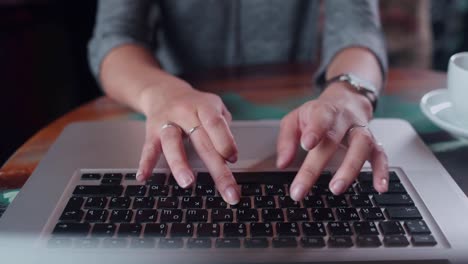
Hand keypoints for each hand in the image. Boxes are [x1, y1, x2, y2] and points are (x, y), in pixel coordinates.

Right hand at [136, 80, 239, 203]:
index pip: (216, 124)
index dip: (225, 141)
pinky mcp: (151, 132)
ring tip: (187, 183)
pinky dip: (146, 163)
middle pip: (202, 142)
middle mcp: (185, 113)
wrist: (164, 91)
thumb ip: (223, 129)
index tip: (233, 159)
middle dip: (217, 170)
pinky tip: (144, 177)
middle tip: (229, 193)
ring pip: (173, 143)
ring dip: (180, 163)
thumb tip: (230, 156)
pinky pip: (148, 148)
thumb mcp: (214, 108)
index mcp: (204, 106)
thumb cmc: (195, 105)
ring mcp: (167, 122)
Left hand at [276, 83, 388, 200]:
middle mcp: (345, 120)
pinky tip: (379, 187)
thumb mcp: (296, 118)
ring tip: (337, 188)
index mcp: (324, 111)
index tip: (306, 144)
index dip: (314, 130)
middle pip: (334, 139)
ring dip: (350, 168)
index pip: (320, 118)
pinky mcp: (374, 143)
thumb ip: (286, 139)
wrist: (348, 99)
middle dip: (318, 165)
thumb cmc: (318, 114)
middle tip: (303, 186)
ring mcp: (361, 131)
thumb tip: (282, 163)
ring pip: (361, 146)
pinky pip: (381, 156)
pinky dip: (382, 172)